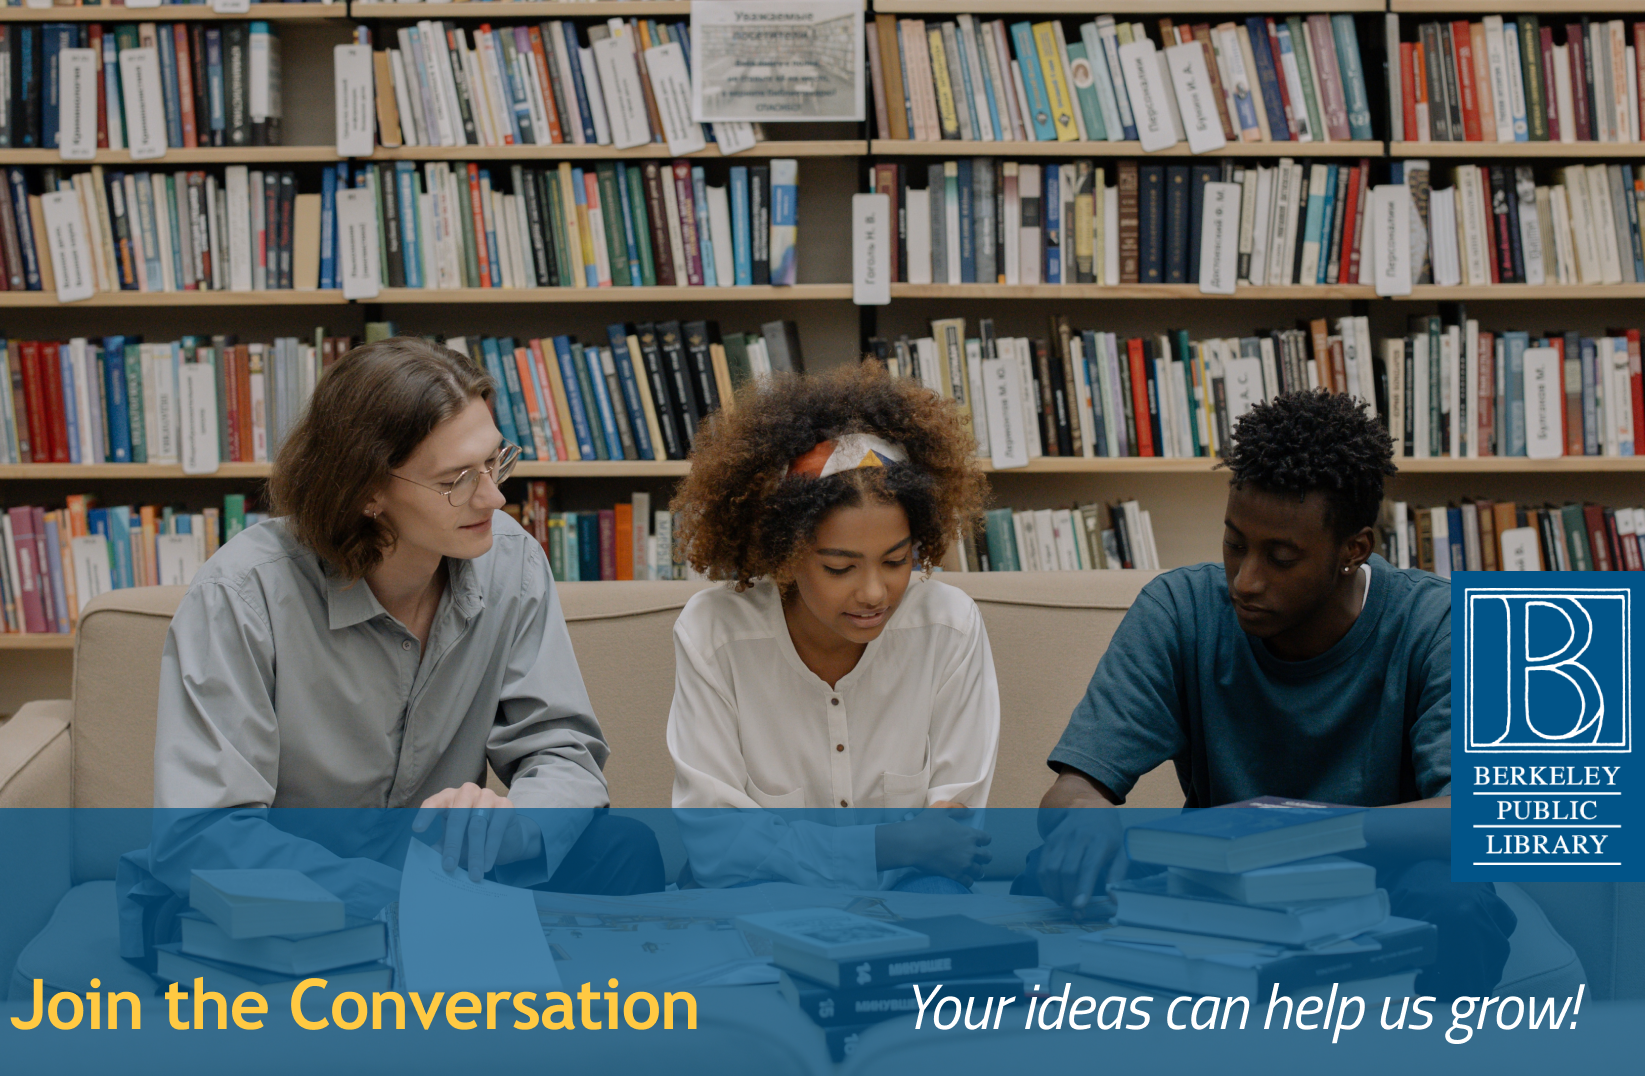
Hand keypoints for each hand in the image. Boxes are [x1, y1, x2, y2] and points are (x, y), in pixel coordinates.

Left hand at [413, 783, 542, 880]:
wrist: (505, 837)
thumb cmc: (472, 838)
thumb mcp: (454, 841)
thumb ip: (442, 846)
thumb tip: (427, 859)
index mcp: (450, 797)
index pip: (435, 802)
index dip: (426, 814)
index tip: (417, 829)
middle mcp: (468, 792)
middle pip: (458, 816)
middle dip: (453, 844)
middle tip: (449, 866)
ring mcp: (488, 796)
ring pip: (478, 824)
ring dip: (475, 852)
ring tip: (473, 874)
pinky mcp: (505, 804)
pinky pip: (495, 828)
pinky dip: (490, 849)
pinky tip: (486, 865)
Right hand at [875, 806, 992, 884]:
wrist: (912, 843)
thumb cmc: (926, 825)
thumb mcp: (942, 811)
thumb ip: (959, 812)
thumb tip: (972, 812)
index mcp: (969, 834)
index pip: (987, 839)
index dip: (983, 840)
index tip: (979, 841)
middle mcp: (970, 850)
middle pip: (987, 857)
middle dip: (983, 856)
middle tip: (977, 857)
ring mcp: (963, 864)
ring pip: (979, 871)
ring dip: (977, 870)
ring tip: (972, 870)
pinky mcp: (955, 875)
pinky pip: (969, 882)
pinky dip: (968, 880)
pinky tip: (965, 878)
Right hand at [1036, 809, 1126, 917]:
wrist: (1089, 805)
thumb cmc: (1108, 834)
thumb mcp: (1121, 851)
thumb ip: (1117, 875)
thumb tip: (1114, 899)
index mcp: (1100, 840)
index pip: (1088, 866)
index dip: (1082, 888)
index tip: (1078, 907)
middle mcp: (1078, 837)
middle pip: (1068, 871)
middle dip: (1068, 895)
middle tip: (1075, 913)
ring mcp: (1061, 838)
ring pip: (1051, 869)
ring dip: (1056, 892)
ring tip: (1065, 903)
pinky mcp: (1049, 841)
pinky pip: (1042, 866)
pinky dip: (1046, 884)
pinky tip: (1055, 893)